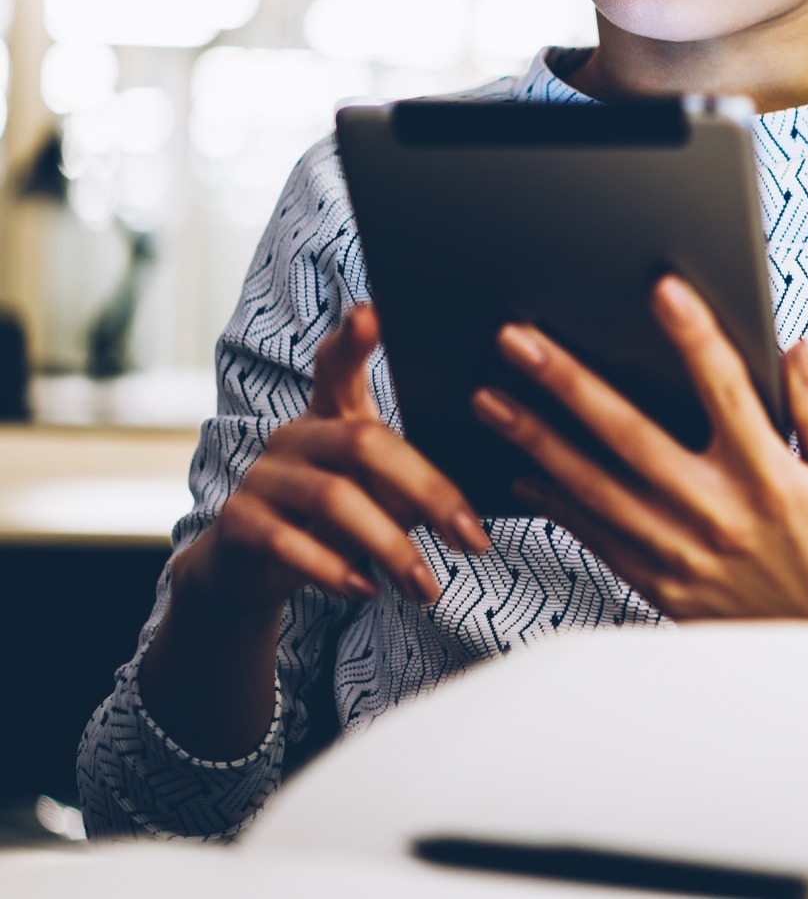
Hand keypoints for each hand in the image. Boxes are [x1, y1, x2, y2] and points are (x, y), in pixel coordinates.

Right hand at [172, 304, 490, 620]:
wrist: (249, 569)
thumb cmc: (334, 520)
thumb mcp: (378, 495)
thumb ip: (412, 483)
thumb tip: (474, 508)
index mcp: (332, 414)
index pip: (338, 364)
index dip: (353, 339)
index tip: (372, 311)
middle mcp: (295, 433)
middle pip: (366, 441)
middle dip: (429, 492)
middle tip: (474, 541)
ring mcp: (263, 475)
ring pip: (335, 497)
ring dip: (391, 547)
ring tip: (427, 588)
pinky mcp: (239, 522)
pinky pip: (289, 542)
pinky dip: (334, 569)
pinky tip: (366, 590)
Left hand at [472, 276, 807, 627]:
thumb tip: (793, 347)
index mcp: (770, 477)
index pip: (727, 392)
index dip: (696, 338)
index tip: (663, 291)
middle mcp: (720, 513)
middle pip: (631, 436)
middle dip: (569, 384)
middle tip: (520, 341)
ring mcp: (682, 553)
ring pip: (595, 488)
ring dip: (538, 440)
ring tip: (491, 400)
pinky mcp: (660, 586)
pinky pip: (595, 537)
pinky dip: (555, 503)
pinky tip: (521, 470)